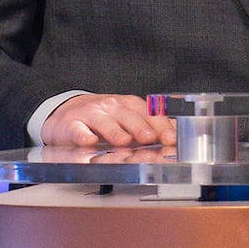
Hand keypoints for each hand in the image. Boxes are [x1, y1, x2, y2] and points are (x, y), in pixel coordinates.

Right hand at [40, 95, 174, 148]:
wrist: (70, 114)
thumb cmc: (106, 119)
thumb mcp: (131, 120)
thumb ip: (153, 127)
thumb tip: (178, 135)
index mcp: (130, 106)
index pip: (149, 114)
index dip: (161, 126)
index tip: (172, 139)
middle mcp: (112, 107)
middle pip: (128, 116)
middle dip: (140, 127)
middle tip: (150, 138)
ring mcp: (91, 114)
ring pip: (104, 121)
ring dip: (114, 131)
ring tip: (123, 141)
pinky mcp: (71, 125)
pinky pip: (77, 130)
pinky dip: (83, 135)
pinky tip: (89, 141)